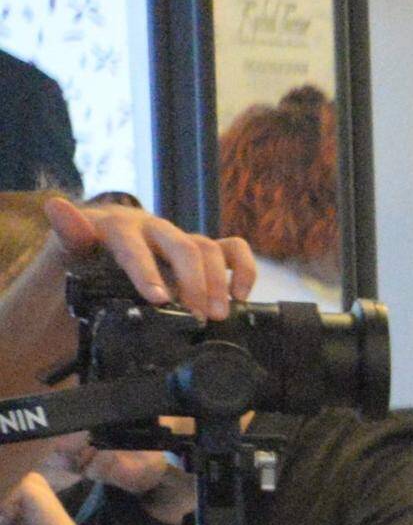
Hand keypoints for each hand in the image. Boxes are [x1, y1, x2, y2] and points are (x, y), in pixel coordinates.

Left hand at [0, 197, 253, 385]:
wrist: (93, 267)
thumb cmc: (77, 268)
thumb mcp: (63, 255)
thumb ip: (66, 236)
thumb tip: (58, 207)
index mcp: (113, 227)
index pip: (132, 244)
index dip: (147, 270)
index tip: (159, 299)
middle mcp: (149, 227)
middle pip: (179, 244)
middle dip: (193, 281)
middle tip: (198, 316)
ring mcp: (176, 238)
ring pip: (207, 248)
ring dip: (217, 282)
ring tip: (219, 315)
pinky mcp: (199, 250)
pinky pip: (231, 249)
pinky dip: (242, 269)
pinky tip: (241, 295)